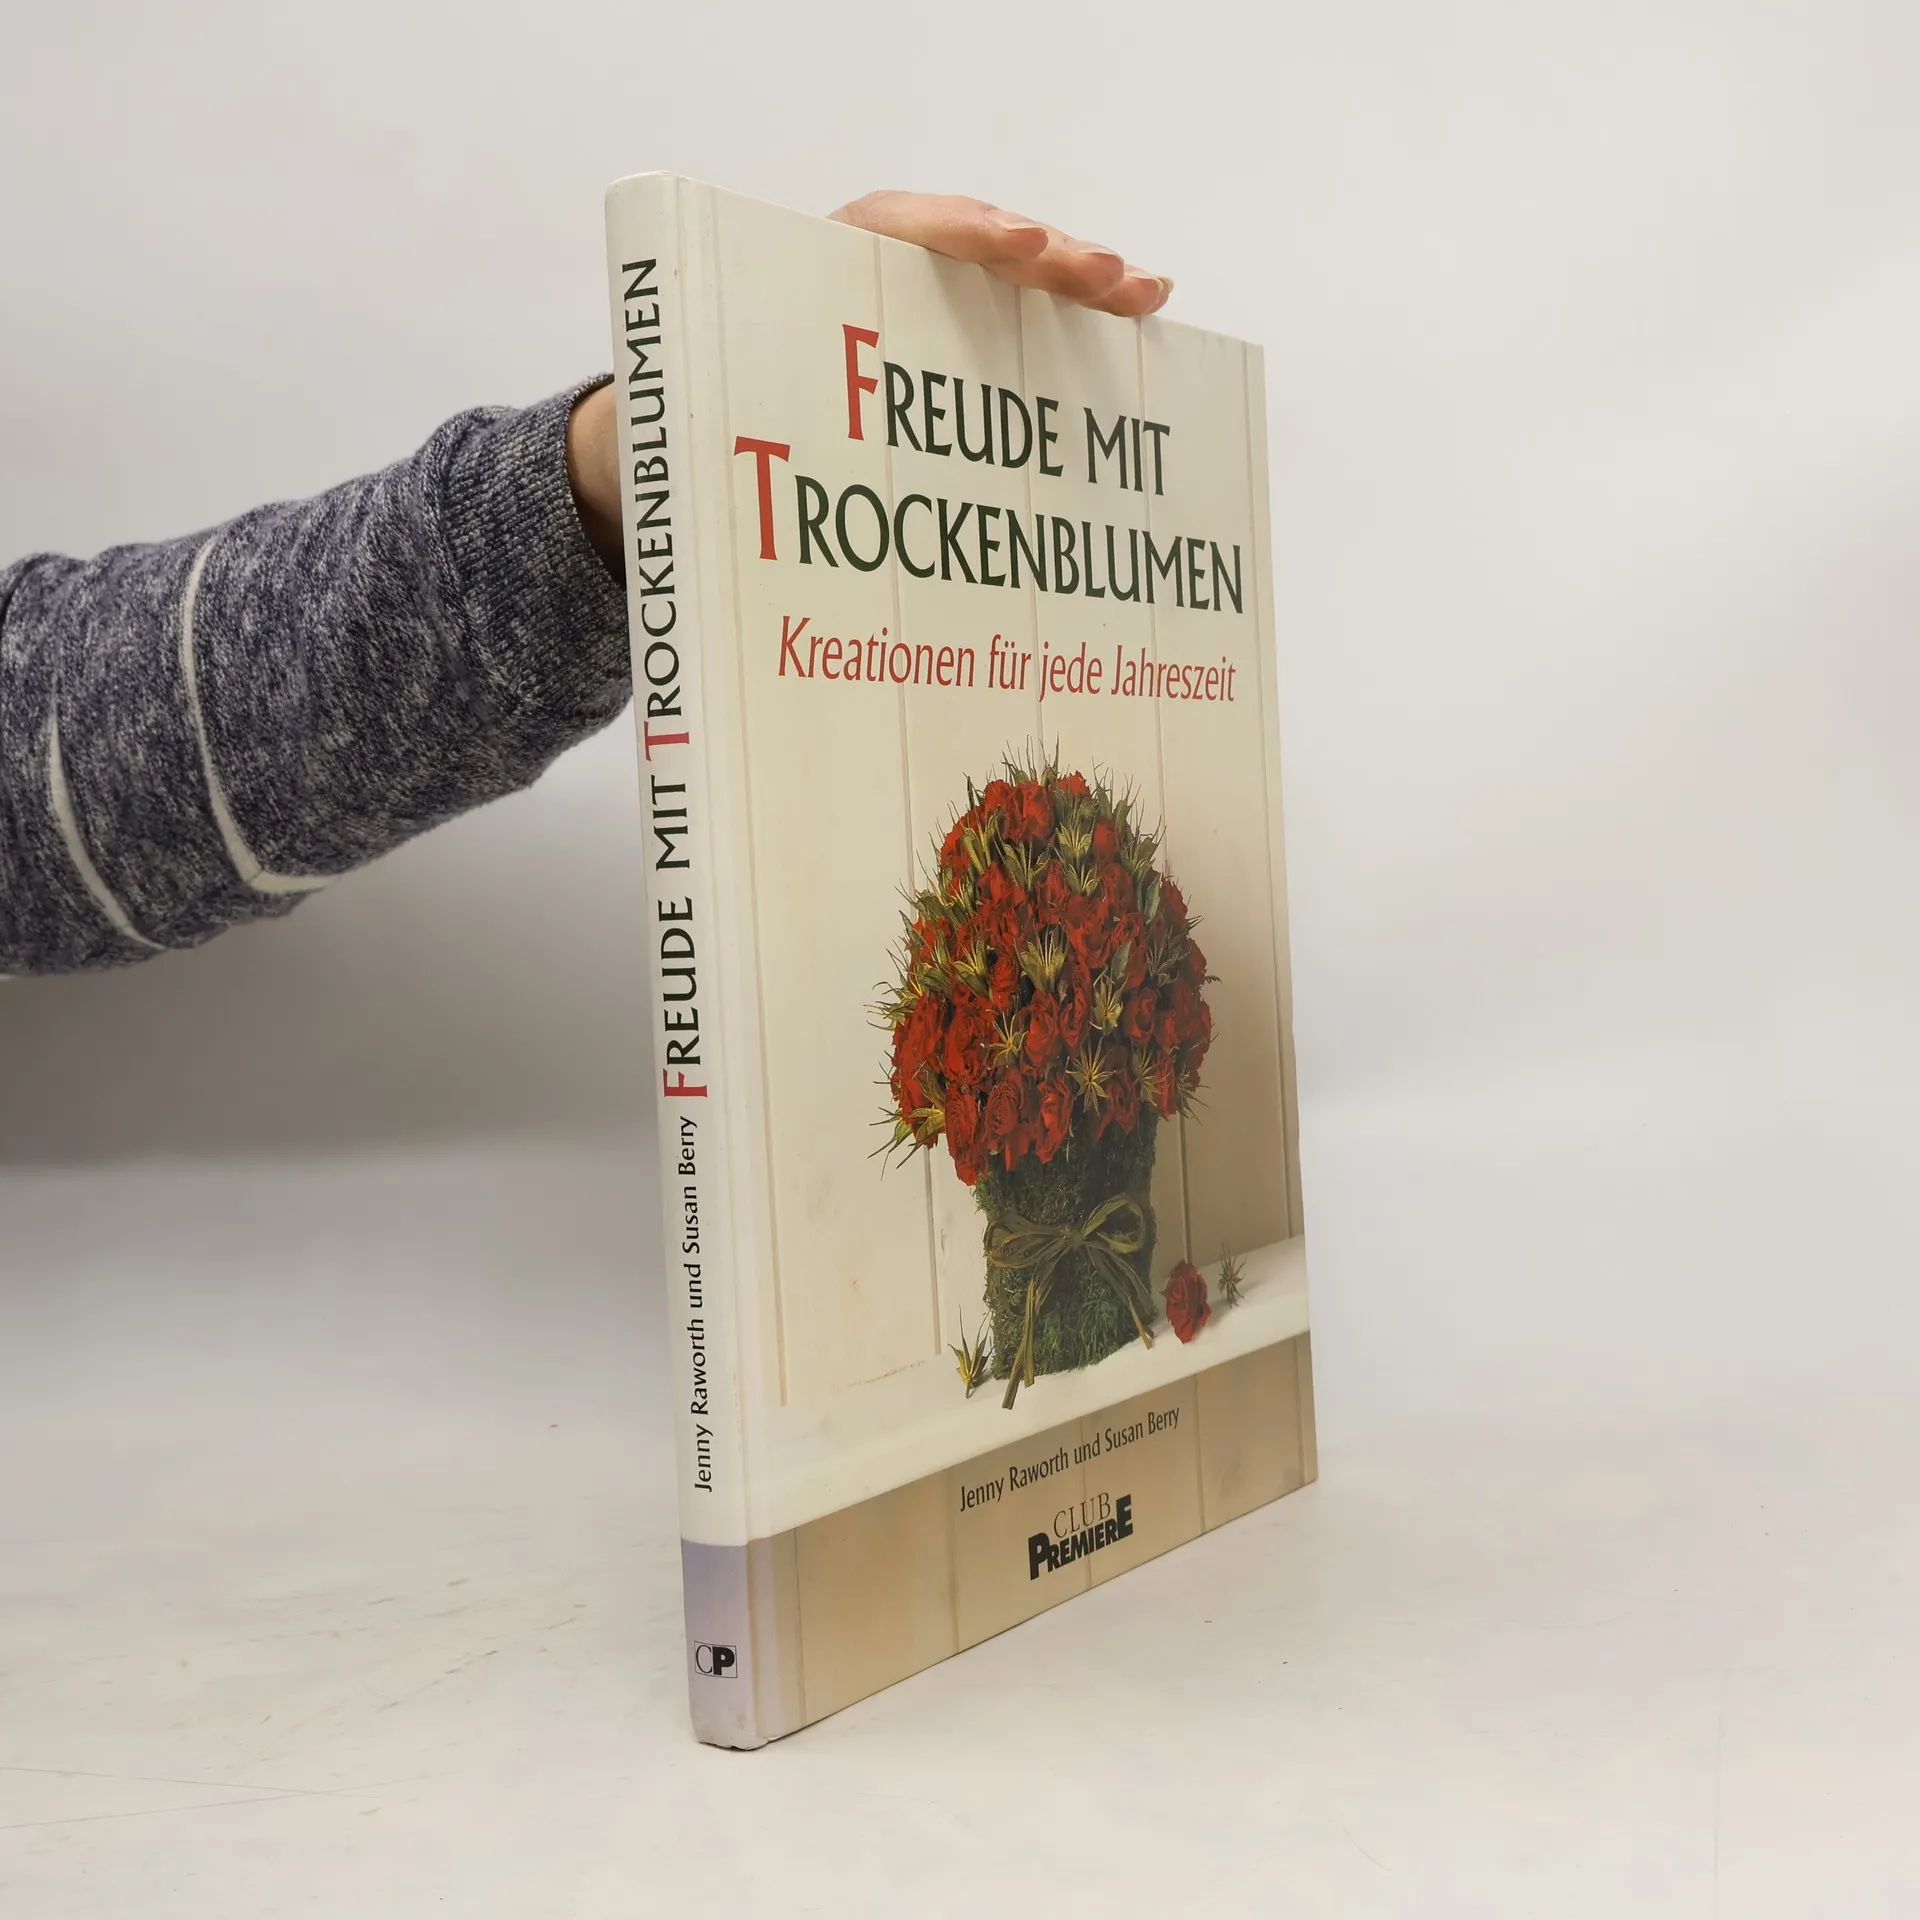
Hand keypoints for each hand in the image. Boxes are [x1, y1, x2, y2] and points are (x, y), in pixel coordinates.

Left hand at [569, 190, 1170, 567]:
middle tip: (1114, 282)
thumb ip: (734, 463)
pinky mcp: (935, 342)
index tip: (1021, 248)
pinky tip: (1134, 333)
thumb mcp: (700, 445)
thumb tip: (745, 540)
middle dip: (1050, 262)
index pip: (897, 231)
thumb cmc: (688, 447)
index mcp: (806, 277)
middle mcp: (869, 278)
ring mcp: (909, 307)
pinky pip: (1007, 323)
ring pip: (1004, 283)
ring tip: (1149, 300)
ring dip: (1079, 291)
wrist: (678, 444)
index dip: (964, 237)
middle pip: (974, 248)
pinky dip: (1068, 327)